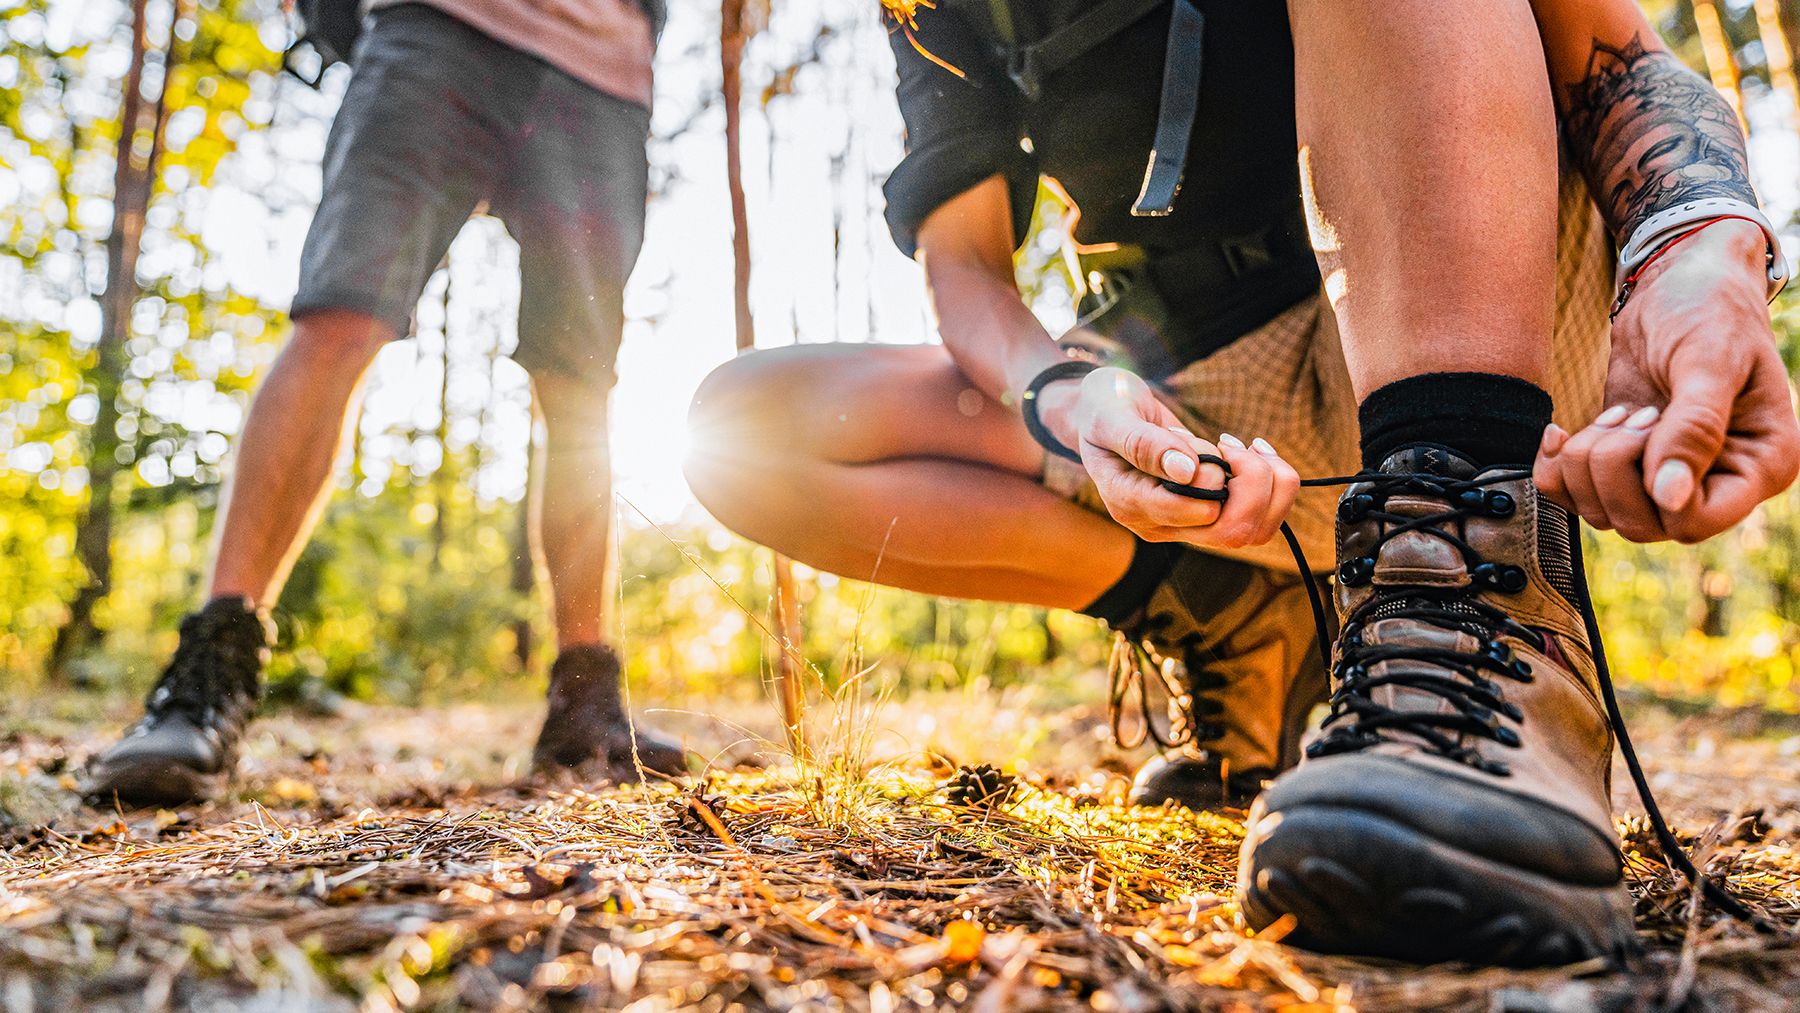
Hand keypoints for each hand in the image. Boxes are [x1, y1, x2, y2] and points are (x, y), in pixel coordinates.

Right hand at [1070, 367, 1299, 547]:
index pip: (1195, 511)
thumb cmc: (1104, 408)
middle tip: (1233, 445)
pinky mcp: (1207, 513)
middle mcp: (1159, 524)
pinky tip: (1254, 451)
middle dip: (1252, 483)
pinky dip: (1274, 484)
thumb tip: (1187, 471)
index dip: (1214, 475)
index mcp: (1130, 504)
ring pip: (1252, 532)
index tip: (1204, 441)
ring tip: (1249, 447)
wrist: (1106, 412)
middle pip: (1232, 532)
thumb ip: (1143, 443)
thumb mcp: (1113, 415)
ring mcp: (1185, 523)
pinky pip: (1258, 519)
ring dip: (1269, 485)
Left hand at [1535, 220, 1799, 542]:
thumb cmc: (1712, 310)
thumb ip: (1695, 428)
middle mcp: (1716, 482)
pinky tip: (1561, 430)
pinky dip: (1555, 466)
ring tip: (1618, 411)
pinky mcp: (1623, 465)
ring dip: (1587, 461)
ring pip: (1600, 513)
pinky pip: (1571, 495)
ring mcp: (1665, 478)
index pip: (1695, 522)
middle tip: (1632, 412)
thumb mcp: (1710, 360)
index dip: (1654, 490)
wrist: (1680, 283)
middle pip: (1640, 524)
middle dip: (1613, 468)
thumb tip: (1671, 497)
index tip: (1650, 427)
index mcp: (1760, 465)